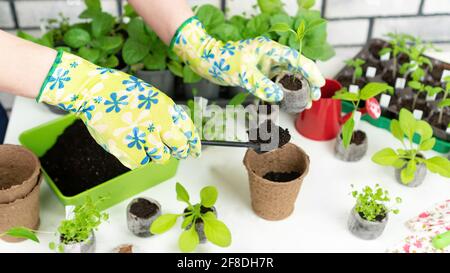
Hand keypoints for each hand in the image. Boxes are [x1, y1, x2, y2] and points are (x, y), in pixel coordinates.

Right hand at [38, 50, 200, 168]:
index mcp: (166, 108)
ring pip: (161, 158)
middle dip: (179, 152)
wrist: (93, 91)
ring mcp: (145, 137)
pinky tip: (128, 145)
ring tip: (141, 142)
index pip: (188, 131)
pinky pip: (141, 162)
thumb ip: (165, 115)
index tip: (194, 151)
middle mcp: (159, 123)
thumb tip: (176, 135)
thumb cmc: (120, 92)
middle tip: (175, 153)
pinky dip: (136, 158)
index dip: (193, 144)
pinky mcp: (129, 149)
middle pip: (179, 147)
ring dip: (155, 154)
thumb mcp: (150, 97)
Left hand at [171, 17, 324, 103]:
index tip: (319, 84)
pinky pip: (276, 83)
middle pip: (296, 68)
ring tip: (305, 103)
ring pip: (288, 77)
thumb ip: (261, 85)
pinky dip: (284, 92)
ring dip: (297, 90)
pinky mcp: (260, 73)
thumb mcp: (243, 74)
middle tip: (314, 98)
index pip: (296, 59)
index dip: (310, 71)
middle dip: (307, 83)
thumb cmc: (222, 61)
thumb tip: (279, 96)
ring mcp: (266, 64)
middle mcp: (271, 56)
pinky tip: (289, 102)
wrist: (207, 61)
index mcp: (270, 49)